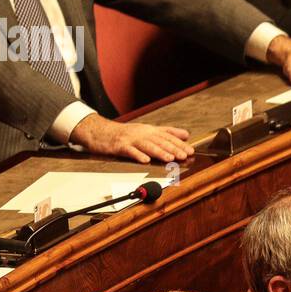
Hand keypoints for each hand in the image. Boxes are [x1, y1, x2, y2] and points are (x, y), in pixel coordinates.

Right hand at [69, 113, 192, 162]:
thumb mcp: (147, 131)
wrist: (100, 132)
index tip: (190, 151)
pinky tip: (145, 161)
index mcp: (149, 131)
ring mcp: (130, 139)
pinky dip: (137, 155)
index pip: (167, 137)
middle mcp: (142, 133)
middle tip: (184, 155)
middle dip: (173, 148)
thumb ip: (167, 132)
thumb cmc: (125, 134)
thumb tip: (186, 134)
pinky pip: (129, 151)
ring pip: (147, 146)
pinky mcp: (119, 146)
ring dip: (159, 152)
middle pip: (159, 141)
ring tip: (169, 158)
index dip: (179, 144)